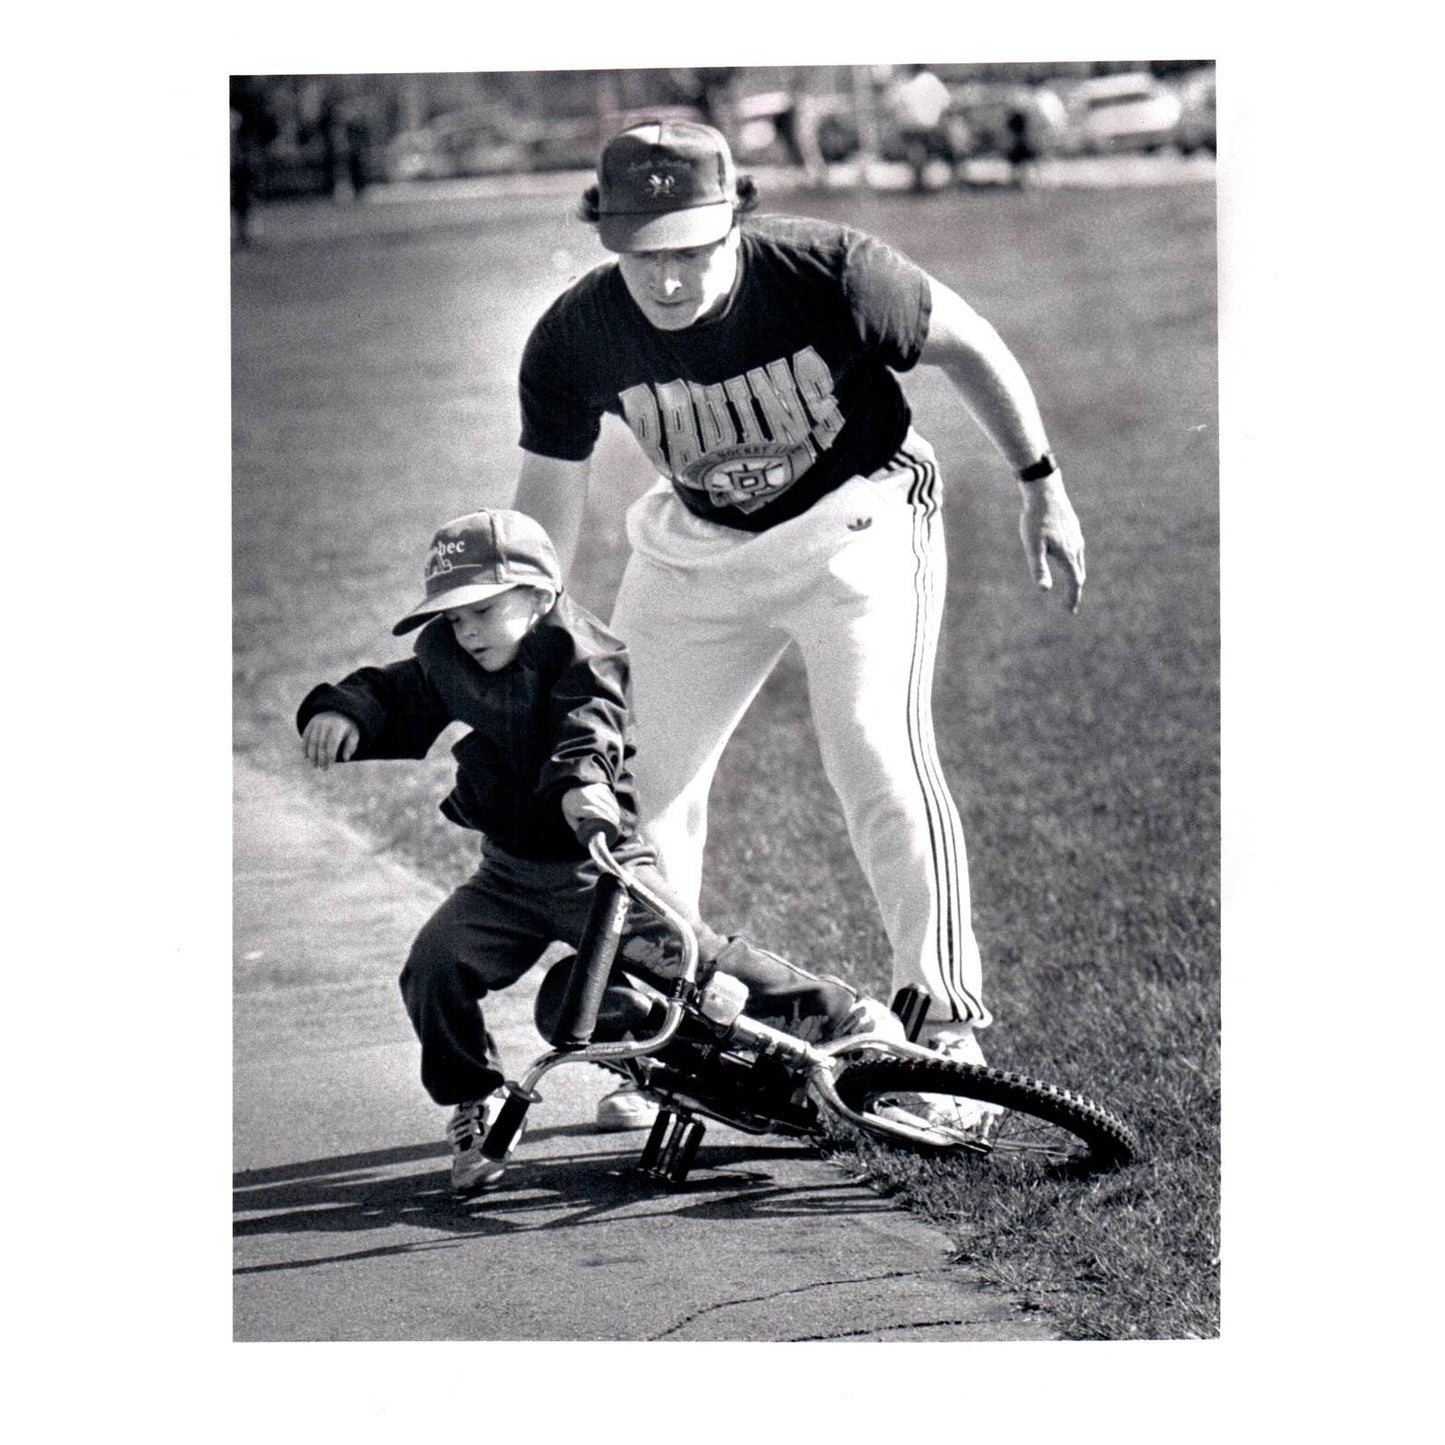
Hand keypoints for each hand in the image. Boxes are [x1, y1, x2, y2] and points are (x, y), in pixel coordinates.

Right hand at [302, 711, 359, 769]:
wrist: (339, 710)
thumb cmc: (348, 727)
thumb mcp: (354, 734)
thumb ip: (351, 746)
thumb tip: (345, 759)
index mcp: (338, 726)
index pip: (332, 743)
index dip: (330, 755)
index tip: (330, 764)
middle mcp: (326, 724)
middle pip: (321, 744)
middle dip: (321, 758)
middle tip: (323, 768)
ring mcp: (317, 723)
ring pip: (312, 741)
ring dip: (312, 755)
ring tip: (314, 765)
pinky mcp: (310, 723)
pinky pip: (305, 736)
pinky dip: (304, 747)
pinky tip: (306, 757)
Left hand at [561, 783, 623, 844]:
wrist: (568, 792)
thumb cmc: (571, 810)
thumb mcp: (572, 820)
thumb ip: (581, 829)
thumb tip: (593, 838)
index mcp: (577, 805)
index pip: (594, 811)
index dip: (605, 818)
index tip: (611, 825)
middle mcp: (585, 795)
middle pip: (603, 806)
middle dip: (613, 816)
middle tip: (617, 824)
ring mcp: (593, 789)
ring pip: (608, 800)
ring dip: (615, 809)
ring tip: (617, 818)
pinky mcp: (599, 786)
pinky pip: (610, 795)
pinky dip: (614, 802)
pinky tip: (615, 809)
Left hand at [1018, 471, 1084, 613]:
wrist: (1045, 491)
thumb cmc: (1035, 519)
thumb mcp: (1032, 546)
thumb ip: (1038, 568)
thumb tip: (1044, 589)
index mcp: (1067, 554)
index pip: (1074, 582)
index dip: (1072, 597)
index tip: (1070, 611)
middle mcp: (1076, 547)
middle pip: (1079, 574)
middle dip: (1075, 591)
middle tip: (1069, 605)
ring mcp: (1076, 537)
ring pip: (1079, 562)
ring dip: (1075, 576)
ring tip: (1070, 586)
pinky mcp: (1073, 528)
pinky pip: (1077, 551)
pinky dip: (1074, 562)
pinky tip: (1067, 560)